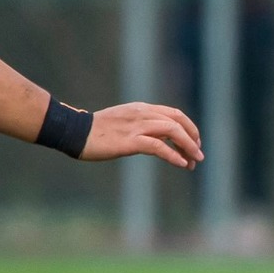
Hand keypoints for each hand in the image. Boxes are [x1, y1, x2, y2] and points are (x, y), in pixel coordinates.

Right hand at [82, 103, 204, 168]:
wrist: (75, 132)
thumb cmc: (97, 131)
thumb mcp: (123, 123)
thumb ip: (141, 127)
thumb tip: (157, 140)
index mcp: (142, 108)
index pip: (174, 114)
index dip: (188, 127)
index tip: (194, 142)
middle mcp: (142, 113)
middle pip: (177, 122)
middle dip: (192, 138)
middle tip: (198, 154)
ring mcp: (136, 126)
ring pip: (172, 131)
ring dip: (188, 147)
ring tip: (195, 161)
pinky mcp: (129, 140)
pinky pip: (158, 146)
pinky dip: (173, 155)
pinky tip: (181, 164)